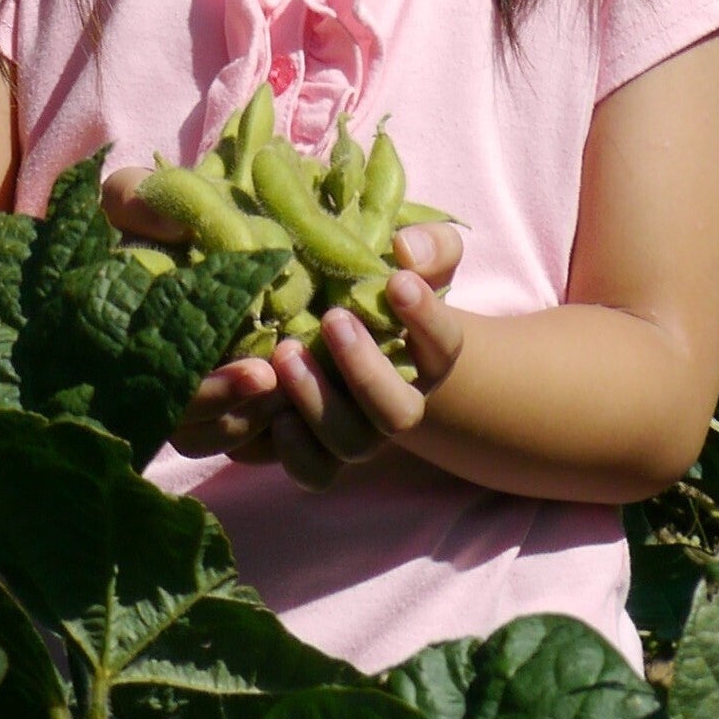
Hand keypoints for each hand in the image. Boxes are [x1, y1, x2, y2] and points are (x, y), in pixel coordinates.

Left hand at [265, 223, 466, 488]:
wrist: (345, 333)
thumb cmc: (379, 288)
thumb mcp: (410, 261)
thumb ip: (429, 246)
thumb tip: (408, 249)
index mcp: (428, 357)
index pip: (444, 346)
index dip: (426, 318)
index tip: (397, 280)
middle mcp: (399, 403)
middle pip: (399, 413)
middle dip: (365, 370)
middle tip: (333, 318)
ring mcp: (360, 432)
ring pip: (351, 442)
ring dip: (318, 401)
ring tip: (285, 351)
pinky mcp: (319, 451)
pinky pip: (314, 472)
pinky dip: (294, 449)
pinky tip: (274, 408)